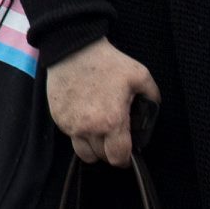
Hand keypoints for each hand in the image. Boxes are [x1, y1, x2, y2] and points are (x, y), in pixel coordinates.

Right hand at [47, 37, 158, 166]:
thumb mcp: (140, 76)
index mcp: (111, 122)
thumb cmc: (107, 63)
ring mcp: (70, 124)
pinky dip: (78, 132)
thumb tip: (152, 110)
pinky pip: (69, 135)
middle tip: (114, 137)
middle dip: (109, 151)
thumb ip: (152, 98)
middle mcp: (88, 128)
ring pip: (83, 152)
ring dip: (92, 147)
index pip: (118, 157)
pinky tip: (84, 117)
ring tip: (98, 133)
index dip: (125, 159)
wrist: (72, 49)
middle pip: (100, 157)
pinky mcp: (57, 117)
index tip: (127, 153)